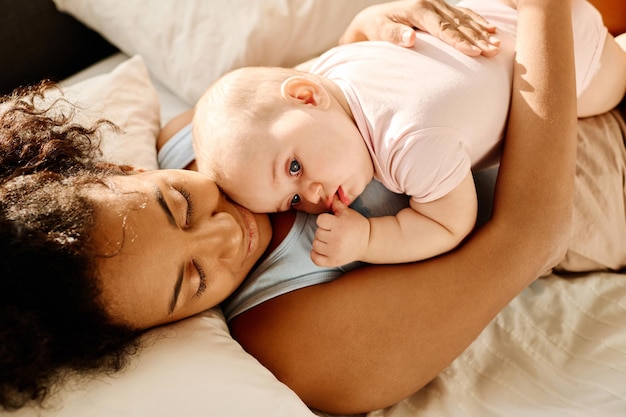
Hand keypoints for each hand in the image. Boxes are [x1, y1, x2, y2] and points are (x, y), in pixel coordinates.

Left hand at [311, 199, 370, 266]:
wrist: (368, 242)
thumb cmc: (356, 225)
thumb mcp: (348, 212)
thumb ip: (336, 204)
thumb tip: (328, 194)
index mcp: (340, 225)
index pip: (320, 220)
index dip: (324, 220)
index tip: (331, 222)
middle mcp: (337, 239)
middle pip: (317, 233)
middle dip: (323, 231)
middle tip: (332, 232)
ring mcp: (335, 252)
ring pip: (315, 245)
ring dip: (320, 242)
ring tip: (330, 240)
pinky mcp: (333, 262)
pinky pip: (315, 258)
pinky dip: (316, 254)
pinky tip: (323, 250)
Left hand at [339, 0, 499, 56]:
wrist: (374, 18)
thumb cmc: (376, 29)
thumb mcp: (380, 32)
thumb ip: (395, 35)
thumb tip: (410, 39)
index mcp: (418, 9)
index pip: (443, 28)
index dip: (459, 41)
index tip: (474, 52)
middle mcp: (431, 3)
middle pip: (458, 24)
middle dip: (477, 38)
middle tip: (493, 52)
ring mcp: (438, 4)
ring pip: (464, 19)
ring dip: (482, 32)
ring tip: (497, 46)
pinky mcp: (441, 9)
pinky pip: (463, 15)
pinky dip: (478, 22)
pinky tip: (491, 30)